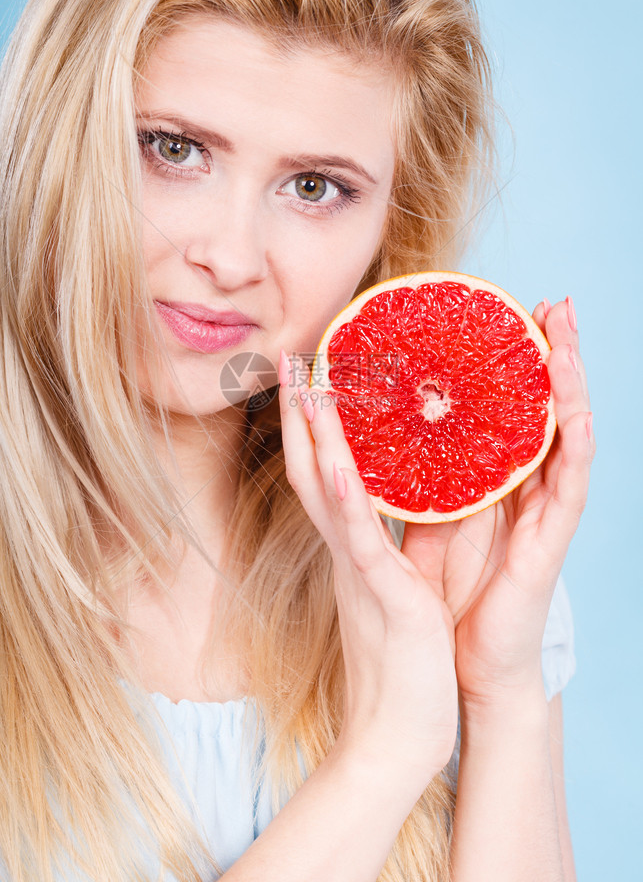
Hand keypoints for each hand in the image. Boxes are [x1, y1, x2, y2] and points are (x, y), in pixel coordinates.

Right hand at [278, 354, 458, 782]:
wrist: (398, 735)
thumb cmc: (404, 664)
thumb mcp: (394, 588)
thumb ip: (383, 548)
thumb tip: (383, 509)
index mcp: (352, 548)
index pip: (325, 473)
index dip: (314, 424)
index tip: (312, 375)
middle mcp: (345, 552)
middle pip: (311, 469)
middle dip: (302, 413)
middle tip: (292, 357)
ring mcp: (357, 572)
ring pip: (327, 494)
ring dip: (315, 439)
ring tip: (308, 387)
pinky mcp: (382, 597)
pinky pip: (359, 541)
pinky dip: (344, 499)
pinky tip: (335, 463)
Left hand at [401, 296, 593, 708]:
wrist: (460, 667)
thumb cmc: (451, 596)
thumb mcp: (433, 523)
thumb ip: (429, 480)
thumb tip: (396, 435)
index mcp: (498, 485)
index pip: (512, 411)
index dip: (518, 364)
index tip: (513, 312)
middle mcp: (527, 493)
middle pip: (546, 411)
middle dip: (554, 355)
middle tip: (553, 303)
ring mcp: (542, 518)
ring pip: (565, 438)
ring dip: (570, 386)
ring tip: (567, 337)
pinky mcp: (546, 549)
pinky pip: (565, 493)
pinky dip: (571, 452)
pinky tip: (573, 417)